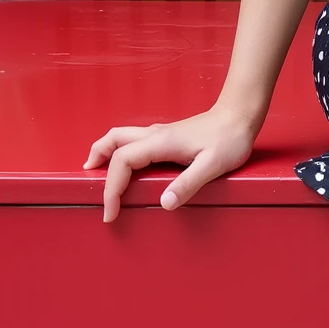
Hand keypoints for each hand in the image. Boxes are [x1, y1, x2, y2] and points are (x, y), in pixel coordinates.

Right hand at [84, 105, 258, 222]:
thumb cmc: (230, 138)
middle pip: (114, 140)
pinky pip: (134, 141)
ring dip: (105, 151)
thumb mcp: (213, 165)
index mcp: (161, 142)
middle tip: (87, 180)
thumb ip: (188, 184)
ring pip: (122, 136)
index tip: (110, 212)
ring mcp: (161, 133)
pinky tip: (127, 163)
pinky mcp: (168, 136)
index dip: (111, 188)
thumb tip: (164, 204)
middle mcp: (156, 135)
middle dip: (96, 158)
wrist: (241, 115)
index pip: (122, 162)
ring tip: (95, 169)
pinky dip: (120, 151)